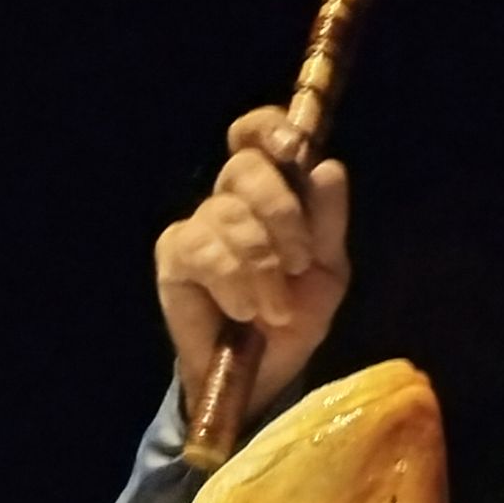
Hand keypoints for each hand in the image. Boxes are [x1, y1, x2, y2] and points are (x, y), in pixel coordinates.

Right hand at [155, 106, 350, 425]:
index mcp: (269, 192)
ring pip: (228, 214)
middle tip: (300, 264)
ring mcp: (198, 225)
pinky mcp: (175, 257)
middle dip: (281, 214)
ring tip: (275, 308)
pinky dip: (233, 281)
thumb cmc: (294, 317)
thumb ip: (328, 222)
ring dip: (262, 266)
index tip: (292, 148)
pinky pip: (204, 249)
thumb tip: (326, 168)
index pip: (256, 135)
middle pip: (245, 168)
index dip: (269, 128)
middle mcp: (230, 200)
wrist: (265, 373)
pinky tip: (244, 309)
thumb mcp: (328, 272)